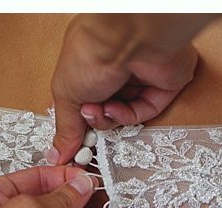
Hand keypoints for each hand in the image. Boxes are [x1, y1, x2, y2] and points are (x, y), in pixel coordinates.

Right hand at [49, 14, 210, 163]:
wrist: (128, 39)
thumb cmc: (93, 52)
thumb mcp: (68, 94)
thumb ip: (67, 127)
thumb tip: (58, 154)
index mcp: (89, 63)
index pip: (84, 99)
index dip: (80, 123)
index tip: (73, 145)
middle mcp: (115, 68)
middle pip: (106, 110)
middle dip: (94, 121)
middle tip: (87, 121)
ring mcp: (140, 77)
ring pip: (125, 113)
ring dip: (110, 118)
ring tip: (98, 110)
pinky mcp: (163, 85)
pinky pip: (145, 110)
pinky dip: (129, 115)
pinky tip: (115, 109)